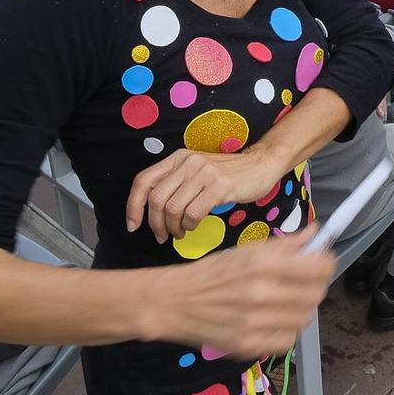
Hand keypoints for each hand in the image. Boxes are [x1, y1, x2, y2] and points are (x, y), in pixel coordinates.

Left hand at [125, 147, 283, 243]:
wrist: (260, 165)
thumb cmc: (227, 174)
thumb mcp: (196, 171)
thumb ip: (176, 183)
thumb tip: (152, 212)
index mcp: (177, 158)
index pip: (143, 180)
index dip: (133, 206)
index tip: (133, 225)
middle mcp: (187, 162)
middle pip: (156, 198)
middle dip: (155, 224)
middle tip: (163, 236)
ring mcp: (204, 173)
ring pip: (173, 208)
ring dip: (173, 228)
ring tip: (180, 233)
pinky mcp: (219, 187)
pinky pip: (193, 213)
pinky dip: (189, 226)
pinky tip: (193, 226)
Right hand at [147, 229, 335, 355]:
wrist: (175, 302)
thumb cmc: (212, 273)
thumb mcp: (247, 250)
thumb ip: (286, 244)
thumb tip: (315, 233)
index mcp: (262, 264)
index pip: (319, 268)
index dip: (326, 264)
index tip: (321, 263)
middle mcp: (261, 294)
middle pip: (315, 295)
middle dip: (314, 286)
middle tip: (303, 283)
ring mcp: (255, 323)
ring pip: (304, 319)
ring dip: (301, 309)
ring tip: (286, 302)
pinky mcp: (248, 346)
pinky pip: (287, 340)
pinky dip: (286, 330)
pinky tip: (274, 320)